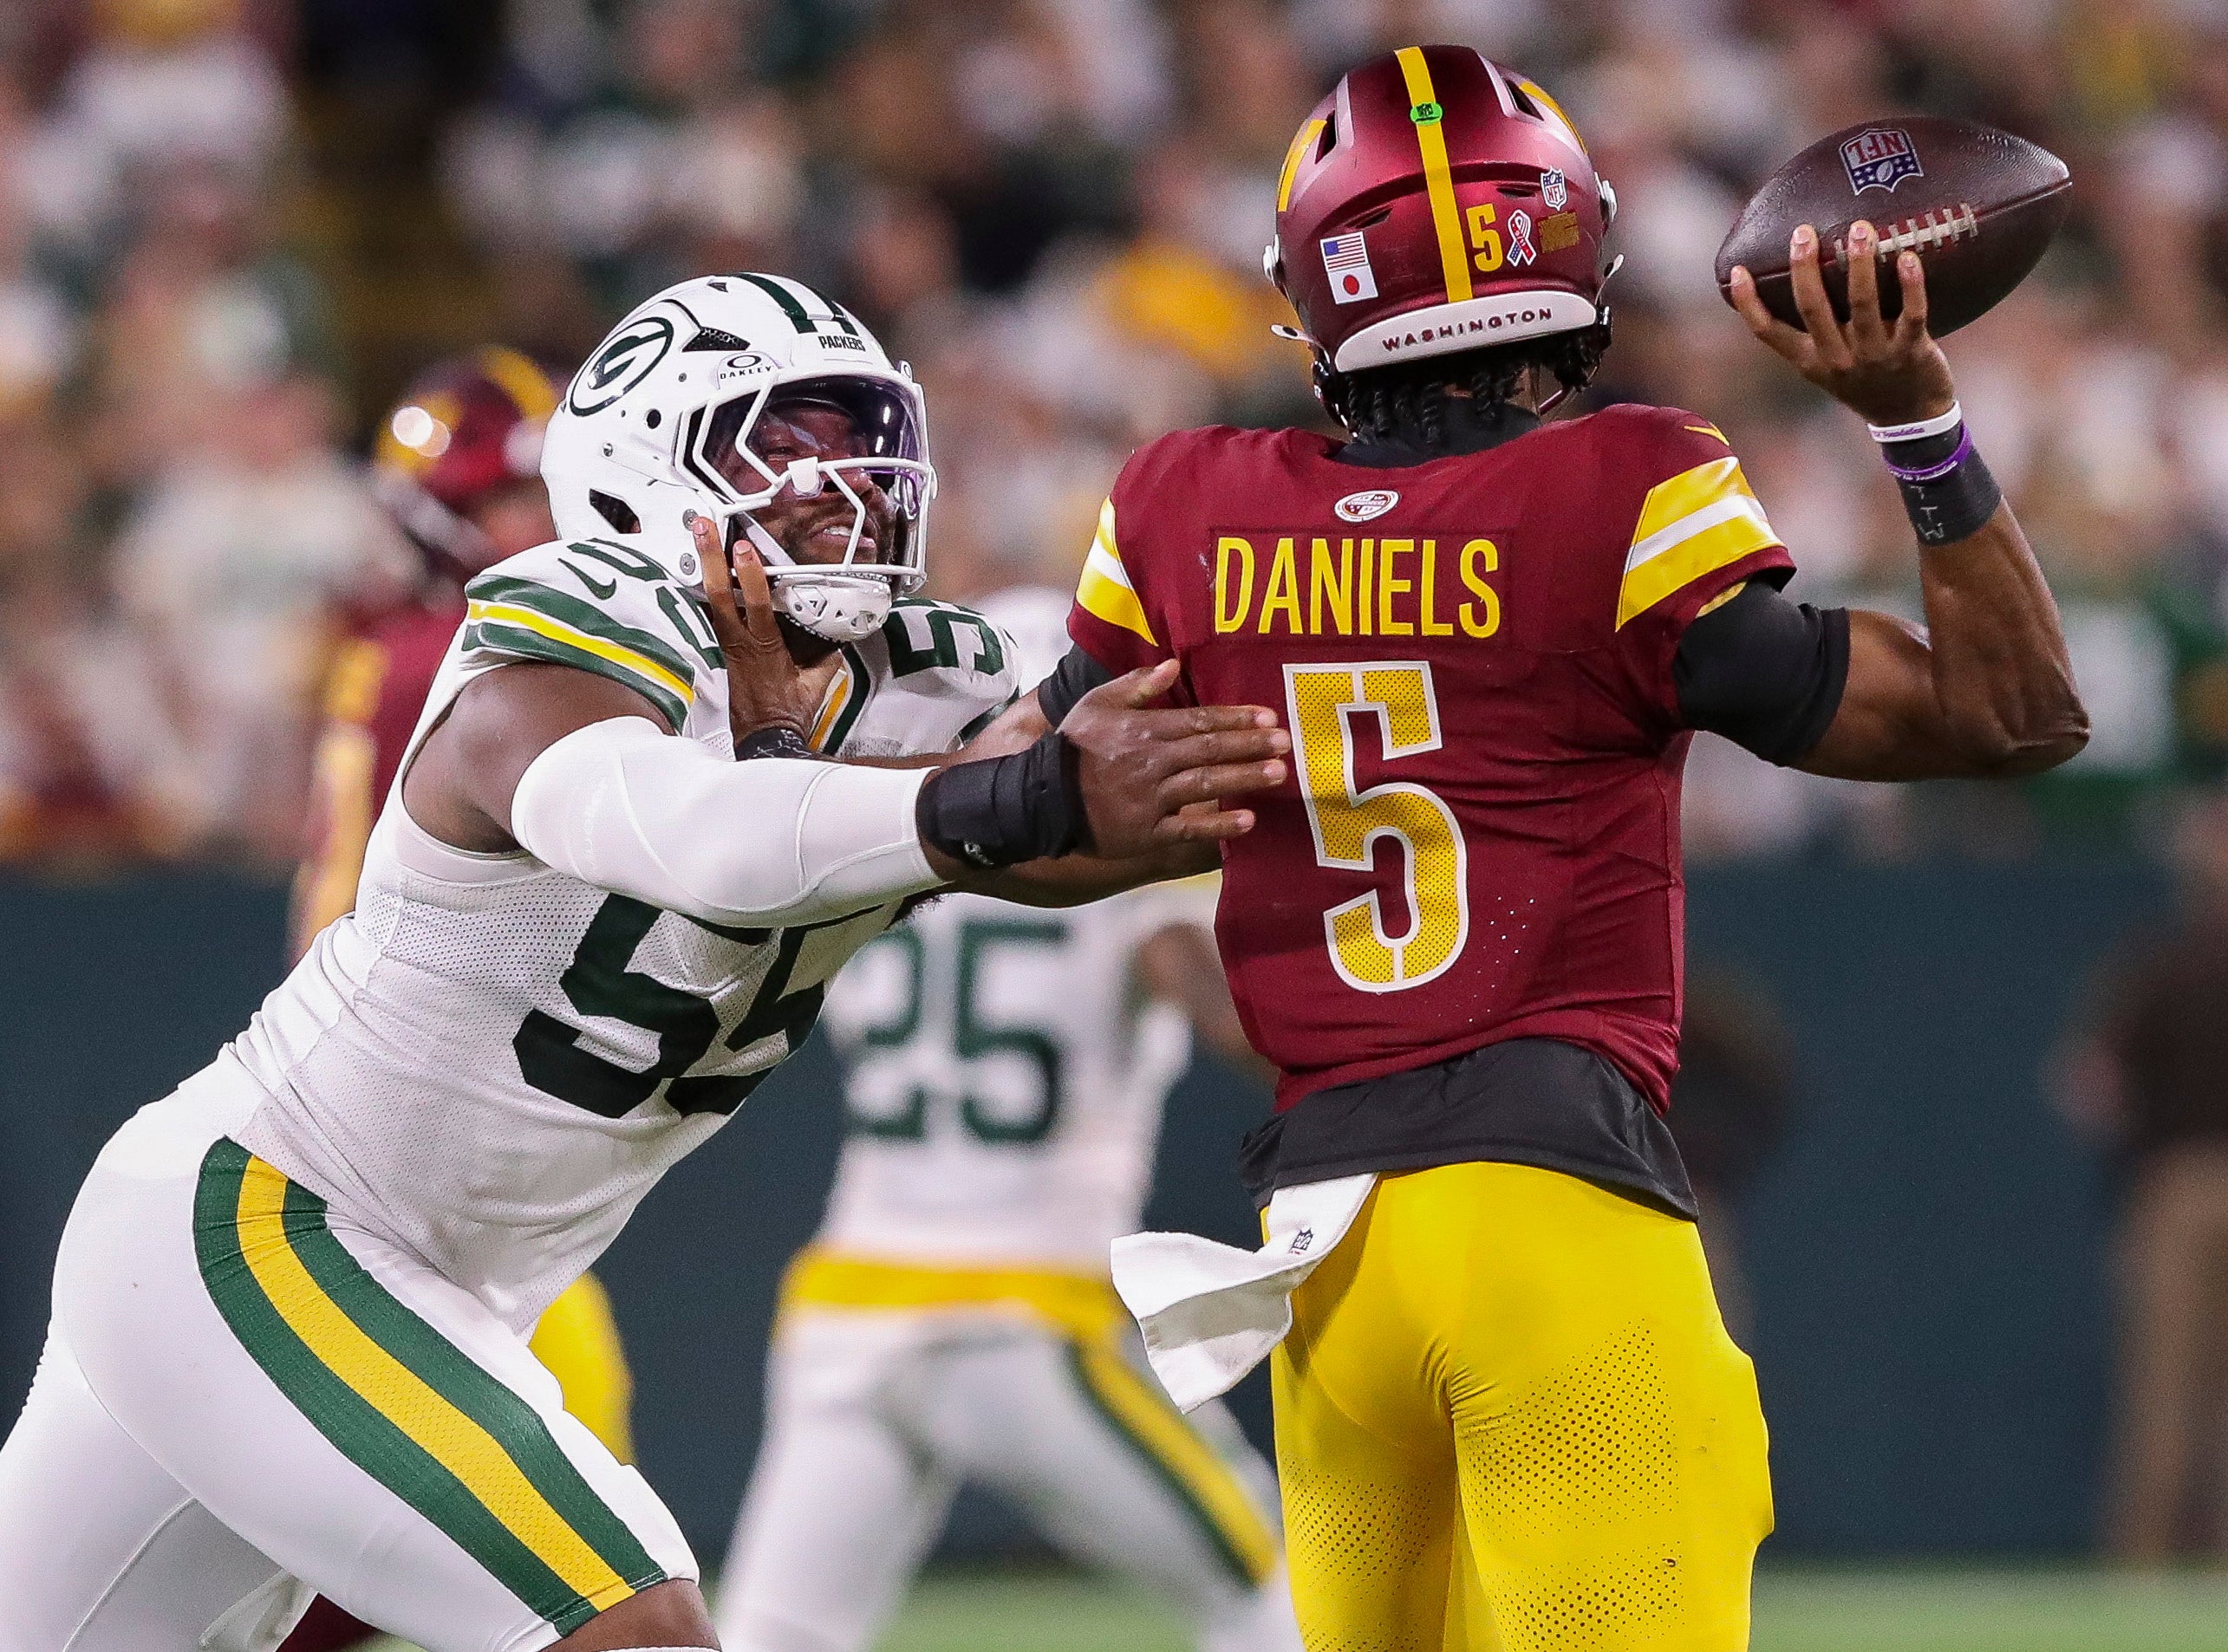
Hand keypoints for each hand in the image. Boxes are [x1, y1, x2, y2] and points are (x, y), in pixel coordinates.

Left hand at [692, 513, 839, 749]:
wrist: (764, 733)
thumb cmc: (790, 709)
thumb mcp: (818, 681)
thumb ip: (828, 652)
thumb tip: (844, 626)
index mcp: (765, 648)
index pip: (756, 607)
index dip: (750, 577)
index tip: (745, 549)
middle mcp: (740, 641)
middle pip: (719, 595)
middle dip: (710, 558)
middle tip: (703, 526)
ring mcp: (727, 642)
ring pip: (711, 598)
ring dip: (704, 565)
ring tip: (699, 533)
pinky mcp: (723, 644)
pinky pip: (714, 610)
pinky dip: (708, 585)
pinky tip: (702, 564)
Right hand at [1058, 660, 1288, 856]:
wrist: (1039, 799)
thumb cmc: (1072, 748)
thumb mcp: (1097, 705)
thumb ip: (1136, 684)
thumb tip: (1172, 664)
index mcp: (1142, 730)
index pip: (1198, 721)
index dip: (1235, 718)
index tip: (1268, 716)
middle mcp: (1150, 763)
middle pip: (1209, 750)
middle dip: (1249, 745)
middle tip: (1286, 742)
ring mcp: (1149, 799)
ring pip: (1204, 785)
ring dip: (1243, 778)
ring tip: (1278, 774)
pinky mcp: (1145, 832)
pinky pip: (1188, 828)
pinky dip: (1218, 825)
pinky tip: (1249, 821)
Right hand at [1729, 221, 1955, 426]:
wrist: (1910, 418)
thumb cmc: (1865, 380)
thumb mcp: (1827, 365)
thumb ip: (1814, 330)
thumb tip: (1801, 273)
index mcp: (1809, 360)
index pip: (1768, 332)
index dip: (1748, 303)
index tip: (1738, 271)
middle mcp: (1836, 358)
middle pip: (1812, 309)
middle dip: (1805, 268)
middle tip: (1803, 232)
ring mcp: (1874, 355)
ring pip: (1862, 304)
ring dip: (1859, 264)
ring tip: (1859, 229)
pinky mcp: (1911, 351)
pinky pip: (1912, 313)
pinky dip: (1911, 285)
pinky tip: (1908, 257)